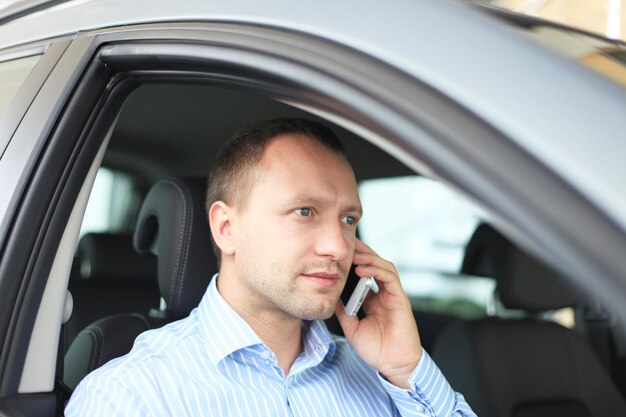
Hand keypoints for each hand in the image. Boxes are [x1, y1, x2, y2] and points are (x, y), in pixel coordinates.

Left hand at [335, 239, 421, 388]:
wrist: (394, 364)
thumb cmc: (377, 349)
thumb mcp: (352, 328)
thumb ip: (344, 312)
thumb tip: (332, 297)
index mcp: (374, 300)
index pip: (365, 274)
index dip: (355, 262)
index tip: (339, 254)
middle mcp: (384, 294)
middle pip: (375, 265)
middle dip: (362, 253)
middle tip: (346, 244)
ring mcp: (393, 295)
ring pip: (383, 267)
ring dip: (368, 258)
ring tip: (353, 254)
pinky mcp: (400, 299)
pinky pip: (390, 278)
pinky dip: (376, 270)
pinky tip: (362, 269)